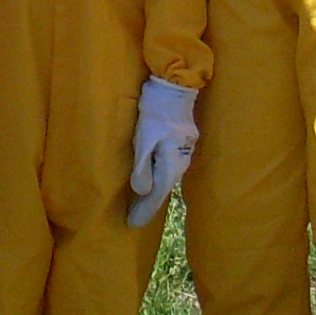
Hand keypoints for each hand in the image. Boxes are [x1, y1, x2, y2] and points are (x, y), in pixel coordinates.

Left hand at [126, 76, 199, 225]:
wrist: (175, 89)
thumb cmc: (156, 113)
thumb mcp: (145, 139)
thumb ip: (143, 167)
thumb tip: (141, 191)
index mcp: (171, 165)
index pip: (156, 196)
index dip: (143, 211)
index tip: (131, 225)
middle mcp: (181, 163)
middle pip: (163, 190)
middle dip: (148, 205)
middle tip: (133, 218)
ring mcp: (183, 153)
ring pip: (167, 179)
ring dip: (154, 192)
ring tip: (141, 203)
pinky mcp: (182, 144)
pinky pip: (169, 168)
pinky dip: (159, 178)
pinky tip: (153, 179)